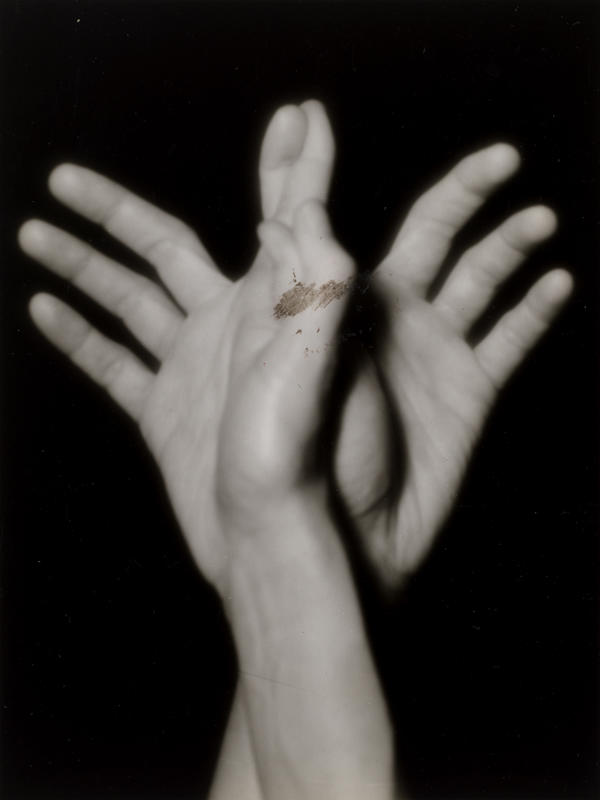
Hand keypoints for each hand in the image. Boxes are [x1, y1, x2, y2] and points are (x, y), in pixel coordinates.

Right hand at [18, 101, 351, 594]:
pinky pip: (114, 363)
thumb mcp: (314, 360)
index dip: (291, 161)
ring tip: (35, 233)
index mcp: (271, 304)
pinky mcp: (165, 412)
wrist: (268, 537)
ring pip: (127, 299)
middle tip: (65, 177)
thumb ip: (313, 281)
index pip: (280, 211)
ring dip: (82, 265)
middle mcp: (228, 326)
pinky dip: (80, 337)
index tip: (300, 113)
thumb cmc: (298, 457)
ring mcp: (192, 368)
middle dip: (114, 210)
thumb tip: (298, 207)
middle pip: (163, 246)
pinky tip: (45, 310)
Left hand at [333, 143, 572, 585]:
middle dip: (467, 192)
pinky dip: (533, 312)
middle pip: (435, 232)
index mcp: (337, 306)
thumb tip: (284, 213)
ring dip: (511, 245)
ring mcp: (431, 353)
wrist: (343, 539)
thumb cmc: (303, 460)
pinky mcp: (467, 392)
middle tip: (502, 160)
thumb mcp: (289, 367)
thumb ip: (301, 288)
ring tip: (539, 219)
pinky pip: (509, 340)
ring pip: (480, 278)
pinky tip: (556, 286)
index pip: (344, 218)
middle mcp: (388, 318)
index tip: (321, 116)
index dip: (334, 167)